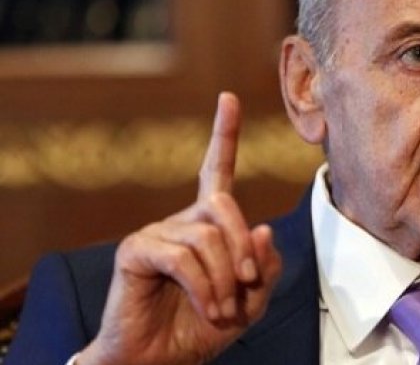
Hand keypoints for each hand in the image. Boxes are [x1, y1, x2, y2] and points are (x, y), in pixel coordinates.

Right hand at [78, 93, 282, 364]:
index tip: (228, 98)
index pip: (217, 171)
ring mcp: (156, 232)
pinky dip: (203, 286)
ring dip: (224, 279)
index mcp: (209, 224)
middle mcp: (182, 220)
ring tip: (221, 308)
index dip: (224, 135)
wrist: (163, 360)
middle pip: (223, 205)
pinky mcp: (136, 251)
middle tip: (247, 284)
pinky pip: (181, 256)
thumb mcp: (253, 300)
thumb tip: (262, 227)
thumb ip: (265, 265)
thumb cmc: (205, 328)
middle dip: (242, 248)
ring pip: (206, 236)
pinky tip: (207, 307)